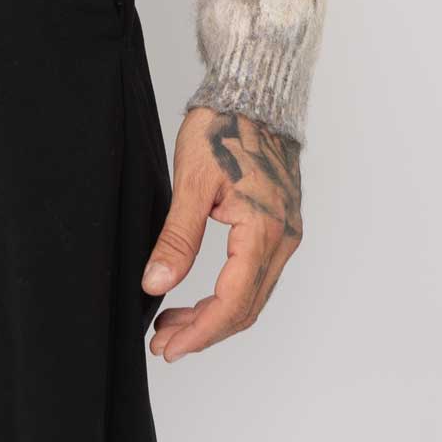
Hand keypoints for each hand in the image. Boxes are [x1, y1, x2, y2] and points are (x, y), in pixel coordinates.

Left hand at [141, 106, 303, 360]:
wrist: (251, 93)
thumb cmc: (222, 127)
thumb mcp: (191, 182)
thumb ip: (177, 238)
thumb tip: (155, 284)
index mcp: (263, 230)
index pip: (232, 303)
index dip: (199, 333)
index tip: (167, 348)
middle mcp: (283, 239)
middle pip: (246, 308)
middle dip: (203, 332)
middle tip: (163, 343)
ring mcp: (286, 233)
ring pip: (252, 295)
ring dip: (215, 316)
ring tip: (173, 323)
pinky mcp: (281, 226)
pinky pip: (257, 276)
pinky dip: (229, 294)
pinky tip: (199, 295)